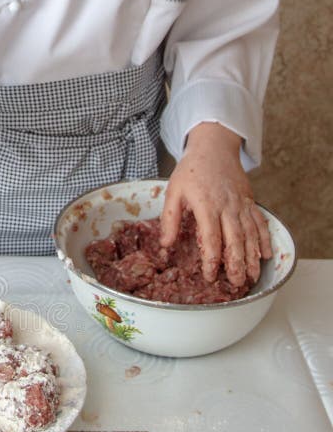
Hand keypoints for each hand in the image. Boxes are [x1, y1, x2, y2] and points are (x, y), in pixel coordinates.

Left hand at [160, 122, 272, 285]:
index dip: (211, 259)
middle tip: (235, 283)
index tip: (210, 275)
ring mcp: (241, 204)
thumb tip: (165, 245)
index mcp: (206, 205)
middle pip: (235, 240)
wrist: (214, 148)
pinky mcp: (250, 201)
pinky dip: (264, 239)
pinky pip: (259, 222)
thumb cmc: (191, 170)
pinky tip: (265, 255)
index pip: (211, 238)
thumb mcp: (173, 192)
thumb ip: (170, 219)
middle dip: (236, 264)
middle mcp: (227, 206)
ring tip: (251, 276)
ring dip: (251, 257)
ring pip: (250, 234)